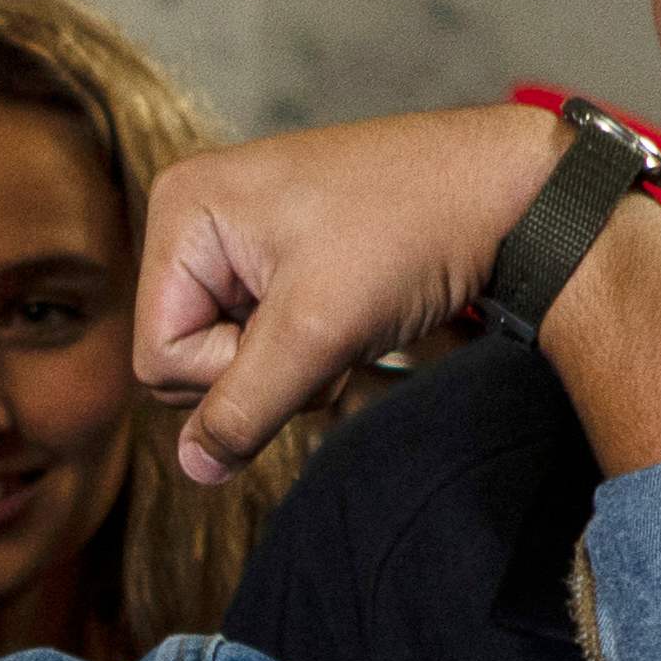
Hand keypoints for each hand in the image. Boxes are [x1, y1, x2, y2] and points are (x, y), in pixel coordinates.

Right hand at [132, 100, 581, 483]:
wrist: (502, 191)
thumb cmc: (410, 231)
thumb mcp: (316, 331)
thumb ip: (244, 408)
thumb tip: (193, 469)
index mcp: (182, 210)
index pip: (158, 356)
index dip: (228, 374)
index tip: (300, 333)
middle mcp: (195, 215)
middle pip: (183, 359)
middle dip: (258, 370)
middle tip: (326, 328)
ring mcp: (234, 235)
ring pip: (225, 357)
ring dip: (287, 364)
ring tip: (344, 316)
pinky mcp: (273, 254)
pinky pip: (258, 336)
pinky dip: (304, 344)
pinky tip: (347, 311)